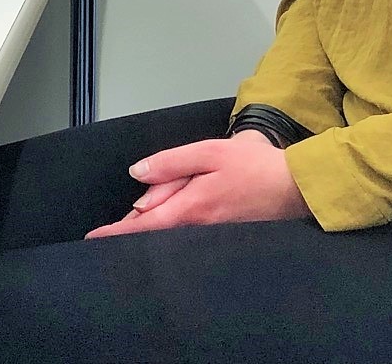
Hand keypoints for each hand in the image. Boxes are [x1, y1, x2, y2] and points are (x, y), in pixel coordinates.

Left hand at [85, 131, 308, 237]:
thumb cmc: (254, 165)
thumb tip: (137, 174)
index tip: (93, 239)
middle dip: (137, 220)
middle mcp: (199, 227)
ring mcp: (212, 234)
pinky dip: (175, 223)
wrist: (298, 187)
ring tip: (144, 214)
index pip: (146, 223)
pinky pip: (190, 231)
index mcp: (192, 207)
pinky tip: (172, 215)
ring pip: (173, 228)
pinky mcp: (225, 235)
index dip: (118, 231)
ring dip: (157, 221)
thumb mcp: (209, 152)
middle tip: (123, 216)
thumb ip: (171, 163)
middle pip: (157, 225)